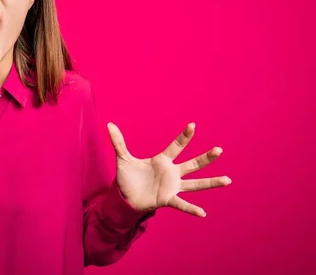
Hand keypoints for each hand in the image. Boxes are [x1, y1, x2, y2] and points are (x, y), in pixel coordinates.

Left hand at [108, 122, 230, 216]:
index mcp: (162, 160)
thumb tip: (109, 124)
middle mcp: (171, 173)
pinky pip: (182, 204)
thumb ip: (118, 142)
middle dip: (205, 158)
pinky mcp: (167, 199)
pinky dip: (191, 209)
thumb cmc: (128, 177)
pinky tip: (203, 213)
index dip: (184, 137)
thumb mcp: (123, 159)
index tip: (193, 125)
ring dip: (211, 182)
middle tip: (219, 150)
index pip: (176, 146)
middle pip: (192, 164)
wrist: (125, 198)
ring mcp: (172, 186)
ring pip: (195, 184)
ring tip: (228, 180)